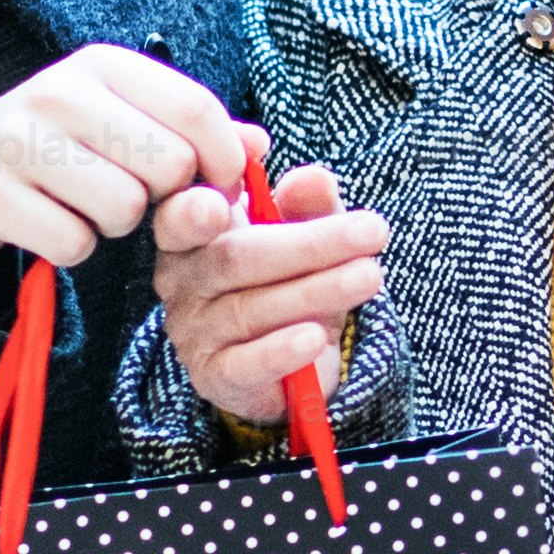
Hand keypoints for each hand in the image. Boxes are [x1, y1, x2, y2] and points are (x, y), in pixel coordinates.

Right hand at [0, 46, 249, 273]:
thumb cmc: (58, 149)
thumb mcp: (122, 123)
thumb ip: (194, 132)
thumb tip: (259, 144)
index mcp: (101, 66)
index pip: (197, 111)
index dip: (222, 162)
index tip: (214, 186)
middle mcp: (58, 93)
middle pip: (169, 165)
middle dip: (165, 198)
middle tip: (133, 196)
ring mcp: (16, 142)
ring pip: (124, 209)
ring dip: (117, 227)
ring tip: (87, 207)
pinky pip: (75, 244)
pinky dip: (75, 249)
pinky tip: (50, 225)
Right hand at [150, 156, 387, 419]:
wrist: (292, 357)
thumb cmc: (290, 277)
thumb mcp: (307, 232)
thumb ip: (310, 204)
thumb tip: (313, 179)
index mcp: (191, 232)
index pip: (183, 212)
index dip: (203, 199)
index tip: (243, 177)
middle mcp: (181, 279)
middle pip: (234, 257)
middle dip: (309, 244)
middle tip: (371, 230)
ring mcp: (193, 330)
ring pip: (249, 309)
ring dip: (316, 291)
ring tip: (369, 276)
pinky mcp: (215, 376)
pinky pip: (245, 365)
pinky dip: (281, 351)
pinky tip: (314, 338)